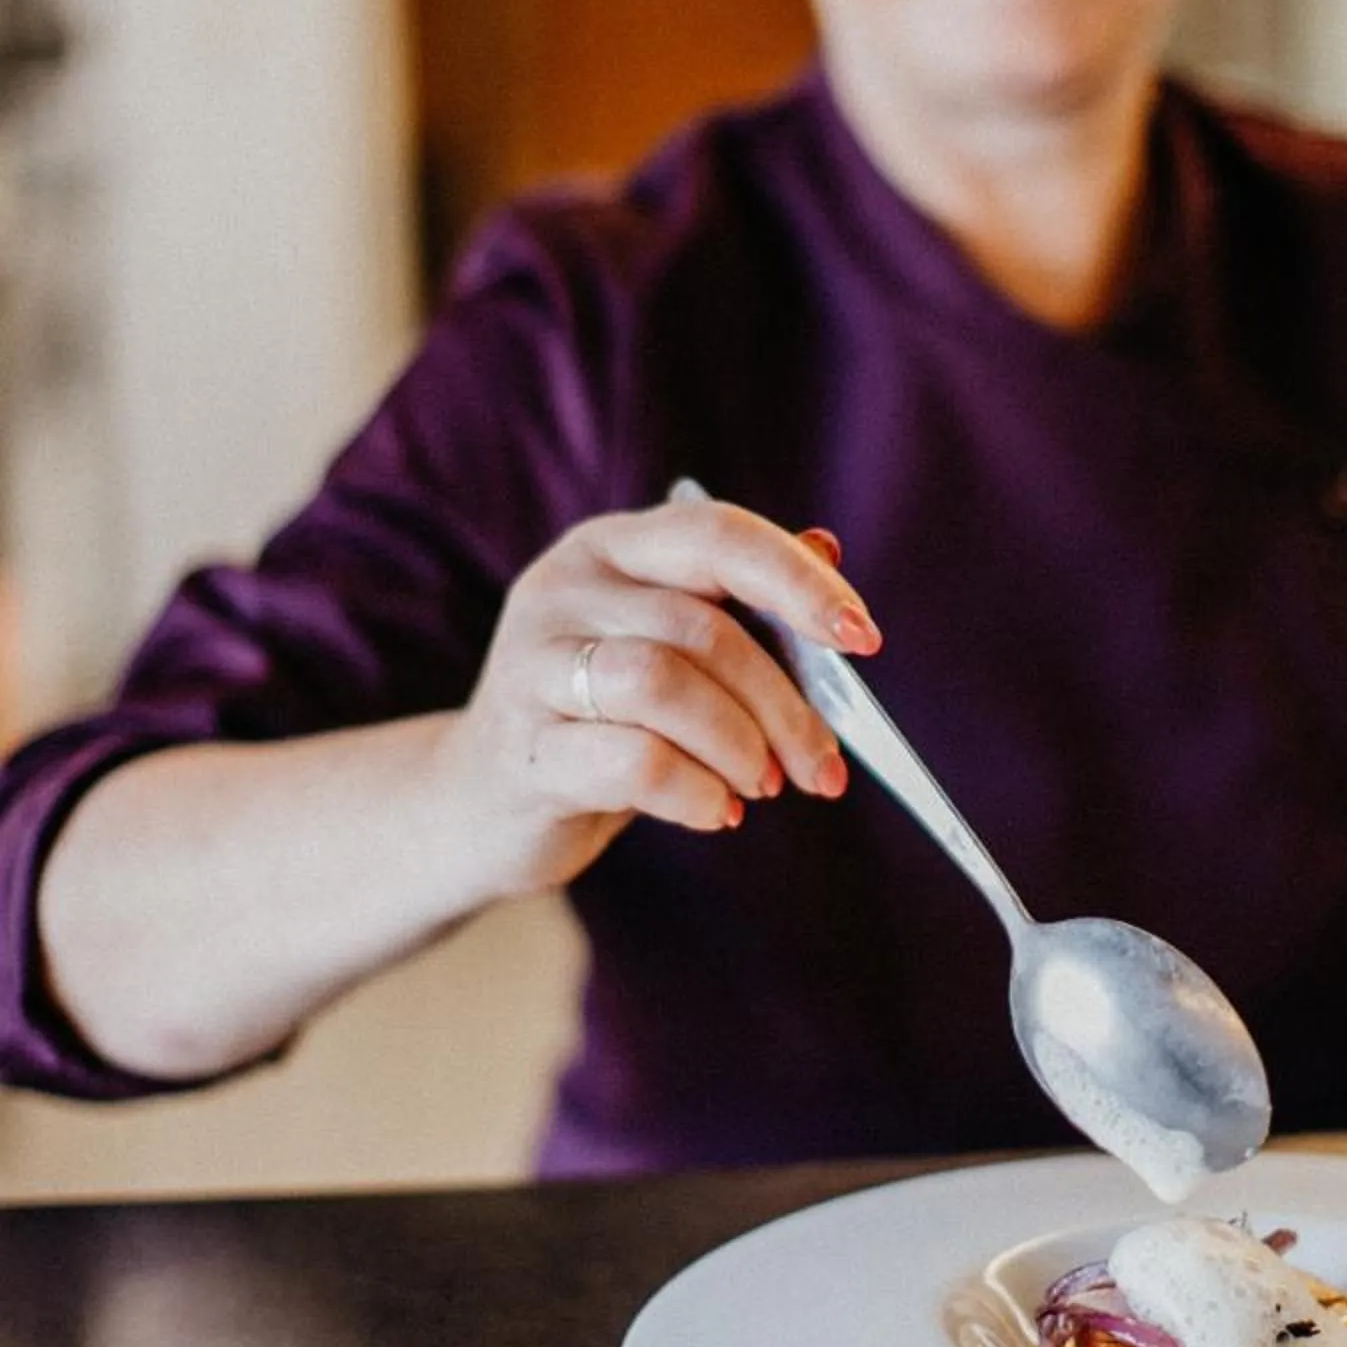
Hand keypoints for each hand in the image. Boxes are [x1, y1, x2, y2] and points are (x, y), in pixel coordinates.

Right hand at [435, 493, 874, 897]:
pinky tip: (715, 811)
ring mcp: (531, 666)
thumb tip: (827, 549)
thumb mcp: (671, 649)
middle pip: (703, 627)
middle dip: (783, 704)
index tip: (864, 640)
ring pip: (663, 685)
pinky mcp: (522, 748)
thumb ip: (740, 603)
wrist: (482, 803)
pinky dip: (696, 792)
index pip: (717, 534)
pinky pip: (632, 761)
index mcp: (611, 549)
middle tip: (819, 767)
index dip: (799, 582)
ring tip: (760, 786)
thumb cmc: (600, 719)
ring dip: (739, 745)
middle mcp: (563, 590)